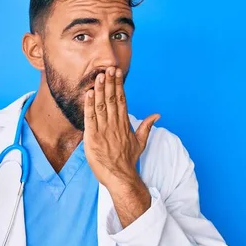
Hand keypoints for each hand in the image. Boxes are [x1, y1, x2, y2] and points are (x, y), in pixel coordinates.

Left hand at [83, 66, 159, 189]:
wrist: (121, 177)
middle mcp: (115, 125)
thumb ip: (146, 126)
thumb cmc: (128, 161)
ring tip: (98, 76)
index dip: (118, 85)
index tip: (117, 73)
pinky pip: (90, 119)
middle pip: (112, 99)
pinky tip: (88, 94)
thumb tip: (157, 115)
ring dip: (99, 90)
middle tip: (108, 68)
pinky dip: (89, 106)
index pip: (122, 100)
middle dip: (110, 83)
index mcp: (124, 124)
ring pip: (101, 106)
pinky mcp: (93, 138)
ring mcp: (104, 131)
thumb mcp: (140, 142)